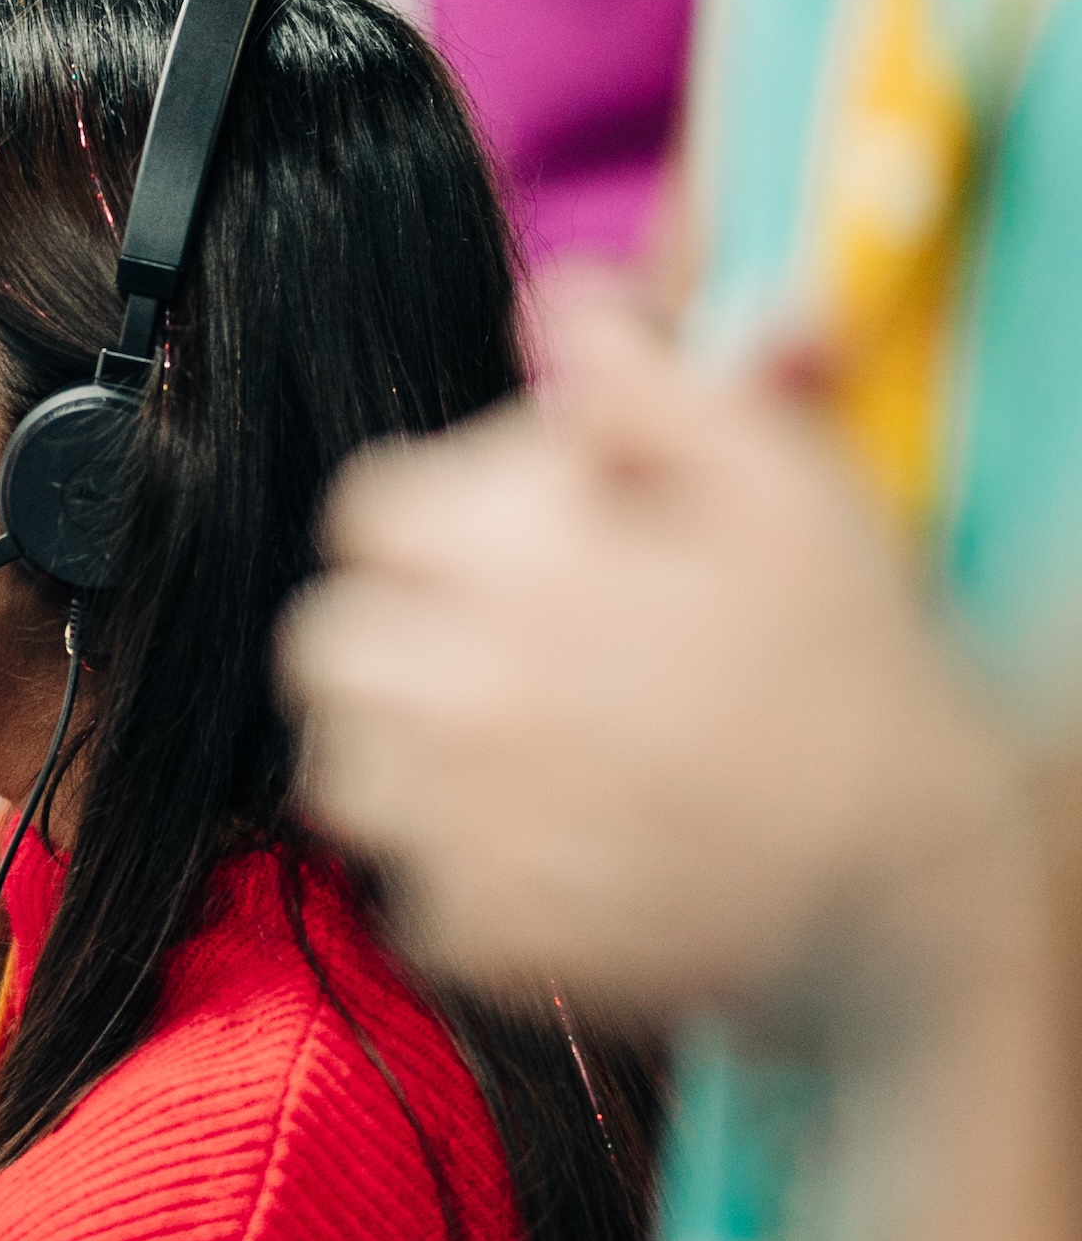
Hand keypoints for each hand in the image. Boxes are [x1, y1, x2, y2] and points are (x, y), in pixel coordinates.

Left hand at [279, 286, 1021, 1023]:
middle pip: (331, 647)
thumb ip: (643, 381)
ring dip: (409, 756)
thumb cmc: (846, 663)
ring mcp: (458, 826)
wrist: (908, 871)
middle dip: (399, 636)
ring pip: (348, 775)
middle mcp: (456, 694)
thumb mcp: (773, 478)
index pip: (371, 515)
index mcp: (508, 565)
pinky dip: (468, 876)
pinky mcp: (481, 935)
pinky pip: (413, 896)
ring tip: (522, 754)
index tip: (503, 551)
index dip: (438, 521)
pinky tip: (563, 848)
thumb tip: (560, 305)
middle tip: (501, 653)